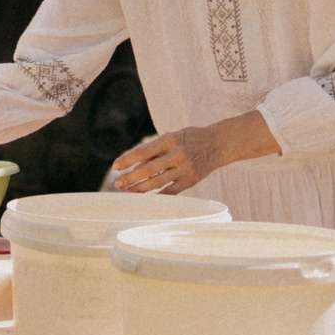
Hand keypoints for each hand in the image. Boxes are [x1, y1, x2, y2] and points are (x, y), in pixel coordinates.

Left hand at [109, 111, 276, 192]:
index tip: (115, 166)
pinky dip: (157, 195)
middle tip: (117, 183)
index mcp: (171, 139)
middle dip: (130, 178)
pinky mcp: (191, 180)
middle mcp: (178, 154)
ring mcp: (186, 169)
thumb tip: (136, 165)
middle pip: (148, 170)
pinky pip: (171, 191)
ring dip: (140, 189)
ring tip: (129, 191)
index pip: (143, 151)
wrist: (219, 144)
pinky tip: (146, 197)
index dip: (127, 160)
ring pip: (158, 183)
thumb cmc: (191, 138)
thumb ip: (156, 149)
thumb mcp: (173, 136)